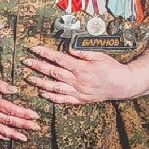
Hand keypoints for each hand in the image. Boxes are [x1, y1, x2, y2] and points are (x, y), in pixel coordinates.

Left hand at [23, 45, 144, 105]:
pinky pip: (64, 100)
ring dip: (41, 83)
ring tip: (29, 78)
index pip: (59, 59)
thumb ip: (82, 52)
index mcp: (81, 68)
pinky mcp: (81, 99)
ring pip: (56, 87)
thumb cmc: (111, 67)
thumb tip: (68, 48)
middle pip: (54, 72)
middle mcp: (78, 80)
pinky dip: (52, 97)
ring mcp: (78, 91)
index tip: (34, 49)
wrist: (123, 84)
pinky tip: (43, 94)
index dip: (45, 53)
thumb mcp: (99, 56)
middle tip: (25, 61)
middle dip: (38, 66)